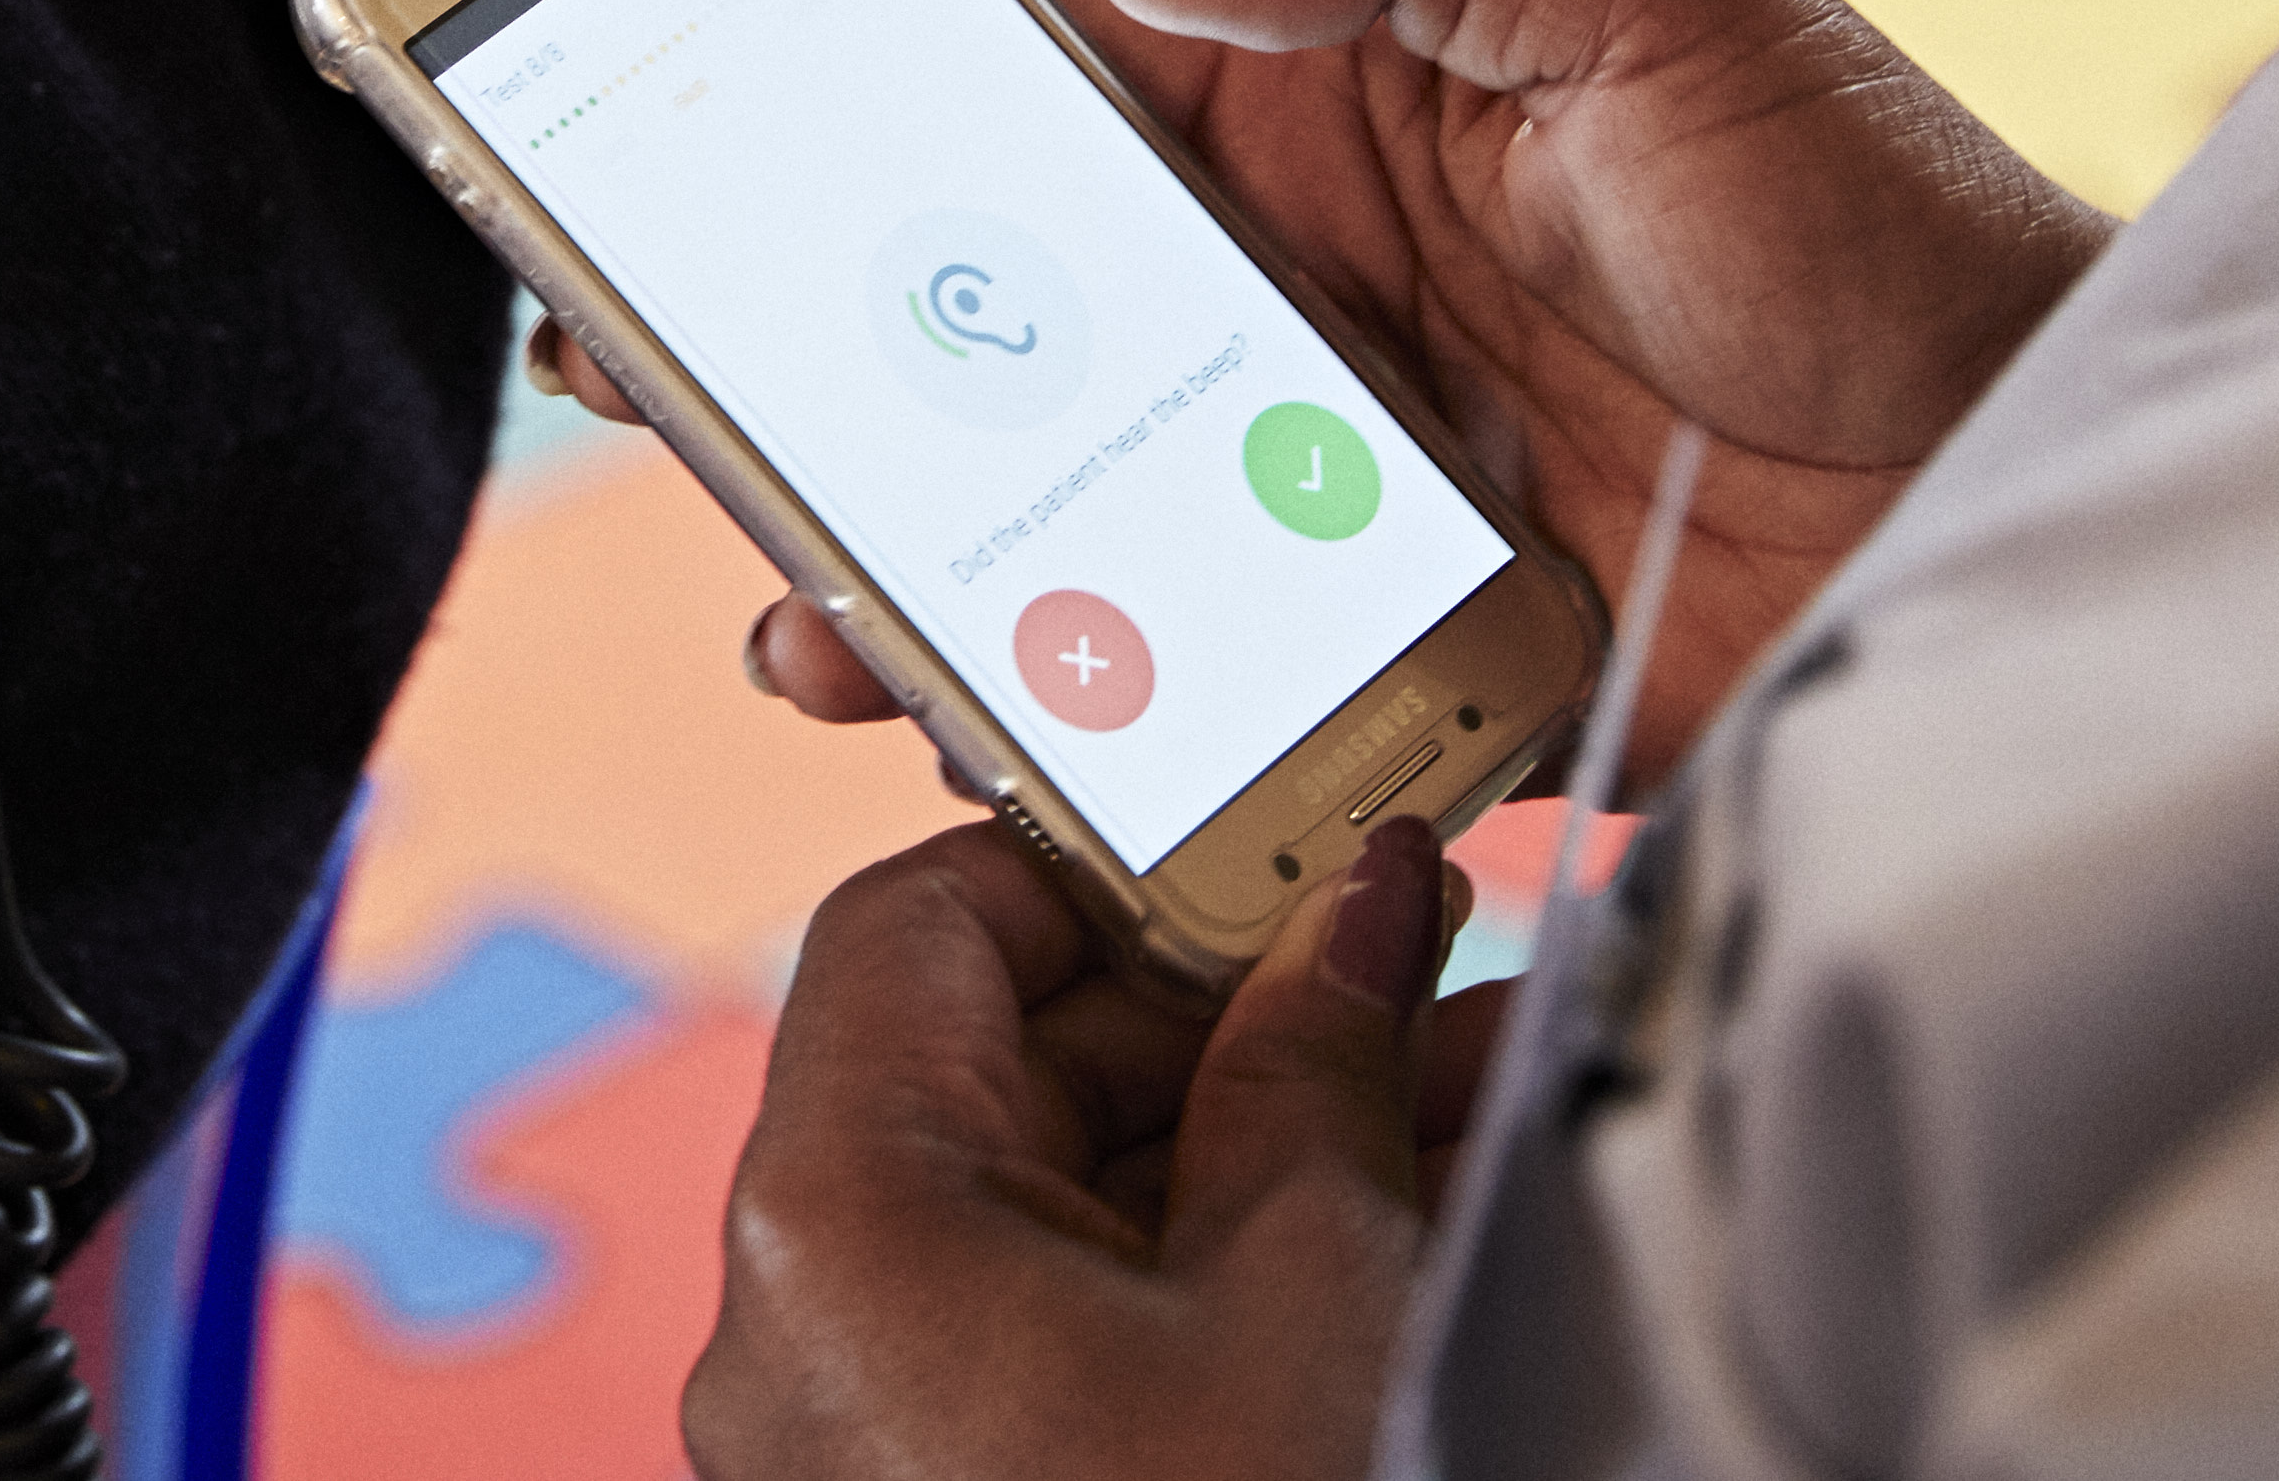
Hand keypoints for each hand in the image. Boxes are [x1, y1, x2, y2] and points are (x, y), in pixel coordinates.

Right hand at [545, 0, 2106, 772]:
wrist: (2061, 506)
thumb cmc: (1893, 217)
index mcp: (1337, 105)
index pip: (1046, 85)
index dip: (856, 110)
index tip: (692, 141)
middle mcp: (1309, 298)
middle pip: (1001, 326)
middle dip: (815, 362)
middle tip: (655, 400)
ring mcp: (1339, 495)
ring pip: (1059, 527)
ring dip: (909, 571)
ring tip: (809, 628)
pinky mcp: (1400, 676)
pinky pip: (1200, 703)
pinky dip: (1079, 733)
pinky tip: (994, 755)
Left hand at [689, 816, 1475, 1480]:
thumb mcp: (1312, 1283)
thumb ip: (1319, 1063)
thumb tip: (1360, 907)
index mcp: (838, 1210)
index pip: (926, 925)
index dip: (1108, 866)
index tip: (1276, 855)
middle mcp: (810, 1315)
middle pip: (1011, 1064)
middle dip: (1234, 1011)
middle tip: (1427, 972)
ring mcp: (874, 1432)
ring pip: (1069, 1203)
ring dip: (1260, 1135)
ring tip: (1468, 1088)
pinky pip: (1075, 1325)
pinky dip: (1221, 1263)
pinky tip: (1397, 1218)